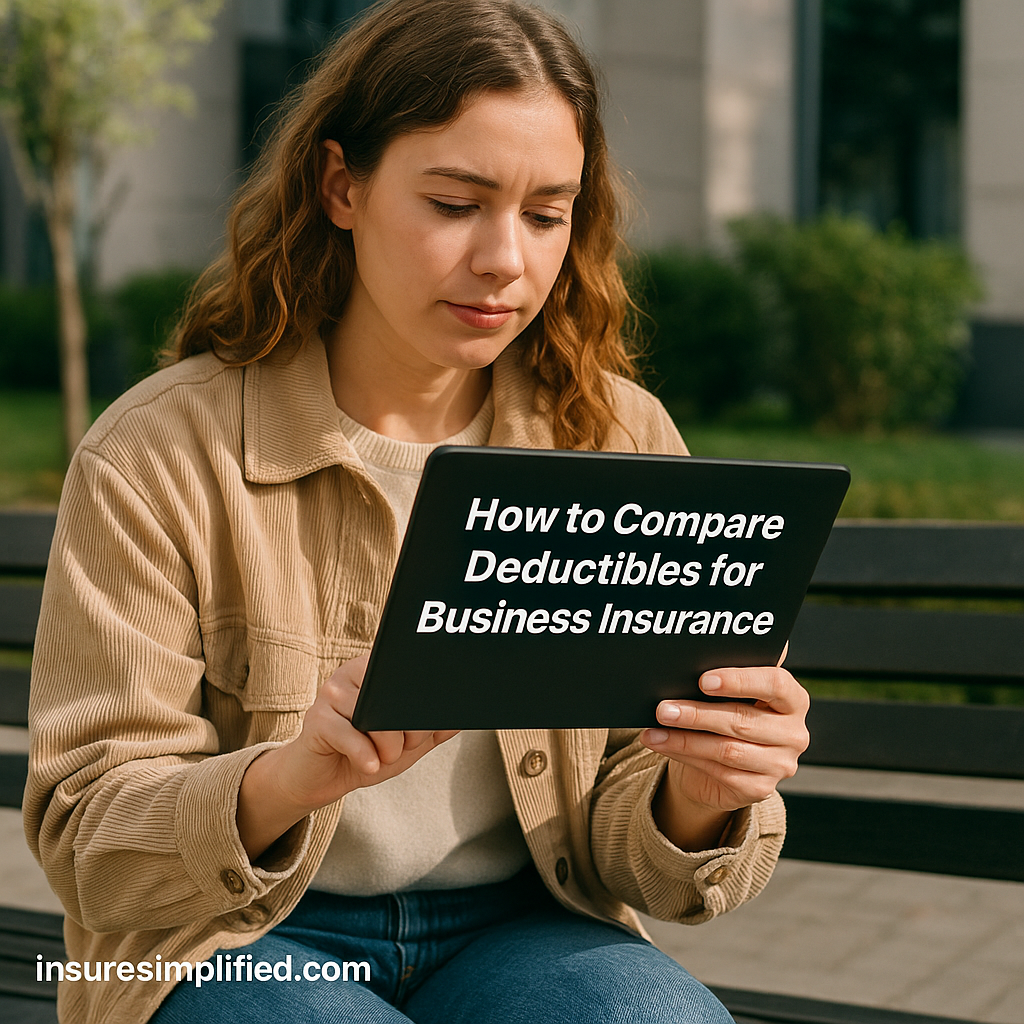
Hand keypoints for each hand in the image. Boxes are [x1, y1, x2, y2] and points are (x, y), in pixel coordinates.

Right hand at [237, 654, 457, 858]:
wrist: (321, 778)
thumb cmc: (365, 753)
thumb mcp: (406, 744)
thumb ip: (433, 729)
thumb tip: (460, 718)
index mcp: (376, 669)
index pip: (409, 673)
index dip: (426, 700)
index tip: (431, 724)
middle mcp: (352, 672)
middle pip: (395, 694)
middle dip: (411, 727)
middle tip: (408, 746)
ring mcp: (331, 693)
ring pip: (375, 716)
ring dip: (389, 746)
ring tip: (385, 757)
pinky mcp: (315, 719)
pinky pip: (351, 736)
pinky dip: (366, 757)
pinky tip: (370, 765)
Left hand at [641, 667, 809, 850]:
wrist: (719, 763)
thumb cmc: (725, 715)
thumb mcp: (729, 694)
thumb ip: (724, 678)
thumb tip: (692, 660)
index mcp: (793, 699)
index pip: (776, 684)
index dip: (739, 681)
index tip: (704, 681)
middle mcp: (794, 733)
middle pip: (744, 720)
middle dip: (697, 713)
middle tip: (663, 708)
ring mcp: (780, 764)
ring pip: (727, 749)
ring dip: (685, 738)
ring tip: (656, 728)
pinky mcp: (760, 789)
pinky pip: (718, 771)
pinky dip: (685, 755)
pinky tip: (662, 744)